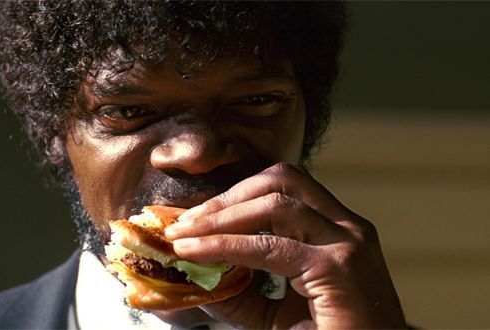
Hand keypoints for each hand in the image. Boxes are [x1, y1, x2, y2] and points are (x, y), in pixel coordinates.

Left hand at [165, 163, 405, 328]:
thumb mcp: (273, 313)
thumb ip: (237, 290)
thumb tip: (190, 272)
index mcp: (333, 228)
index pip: (279, 191)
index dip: (231, 198)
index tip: (190, 218)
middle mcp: (345, 226)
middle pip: (279, 181)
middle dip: (224, 198)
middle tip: (183, 223)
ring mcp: (347, 242)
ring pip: (274, 203)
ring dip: (221, 216)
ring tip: (184, 235)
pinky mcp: (340, 267)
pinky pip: (272, 246)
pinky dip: (228, 245)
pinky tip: (198, 252)